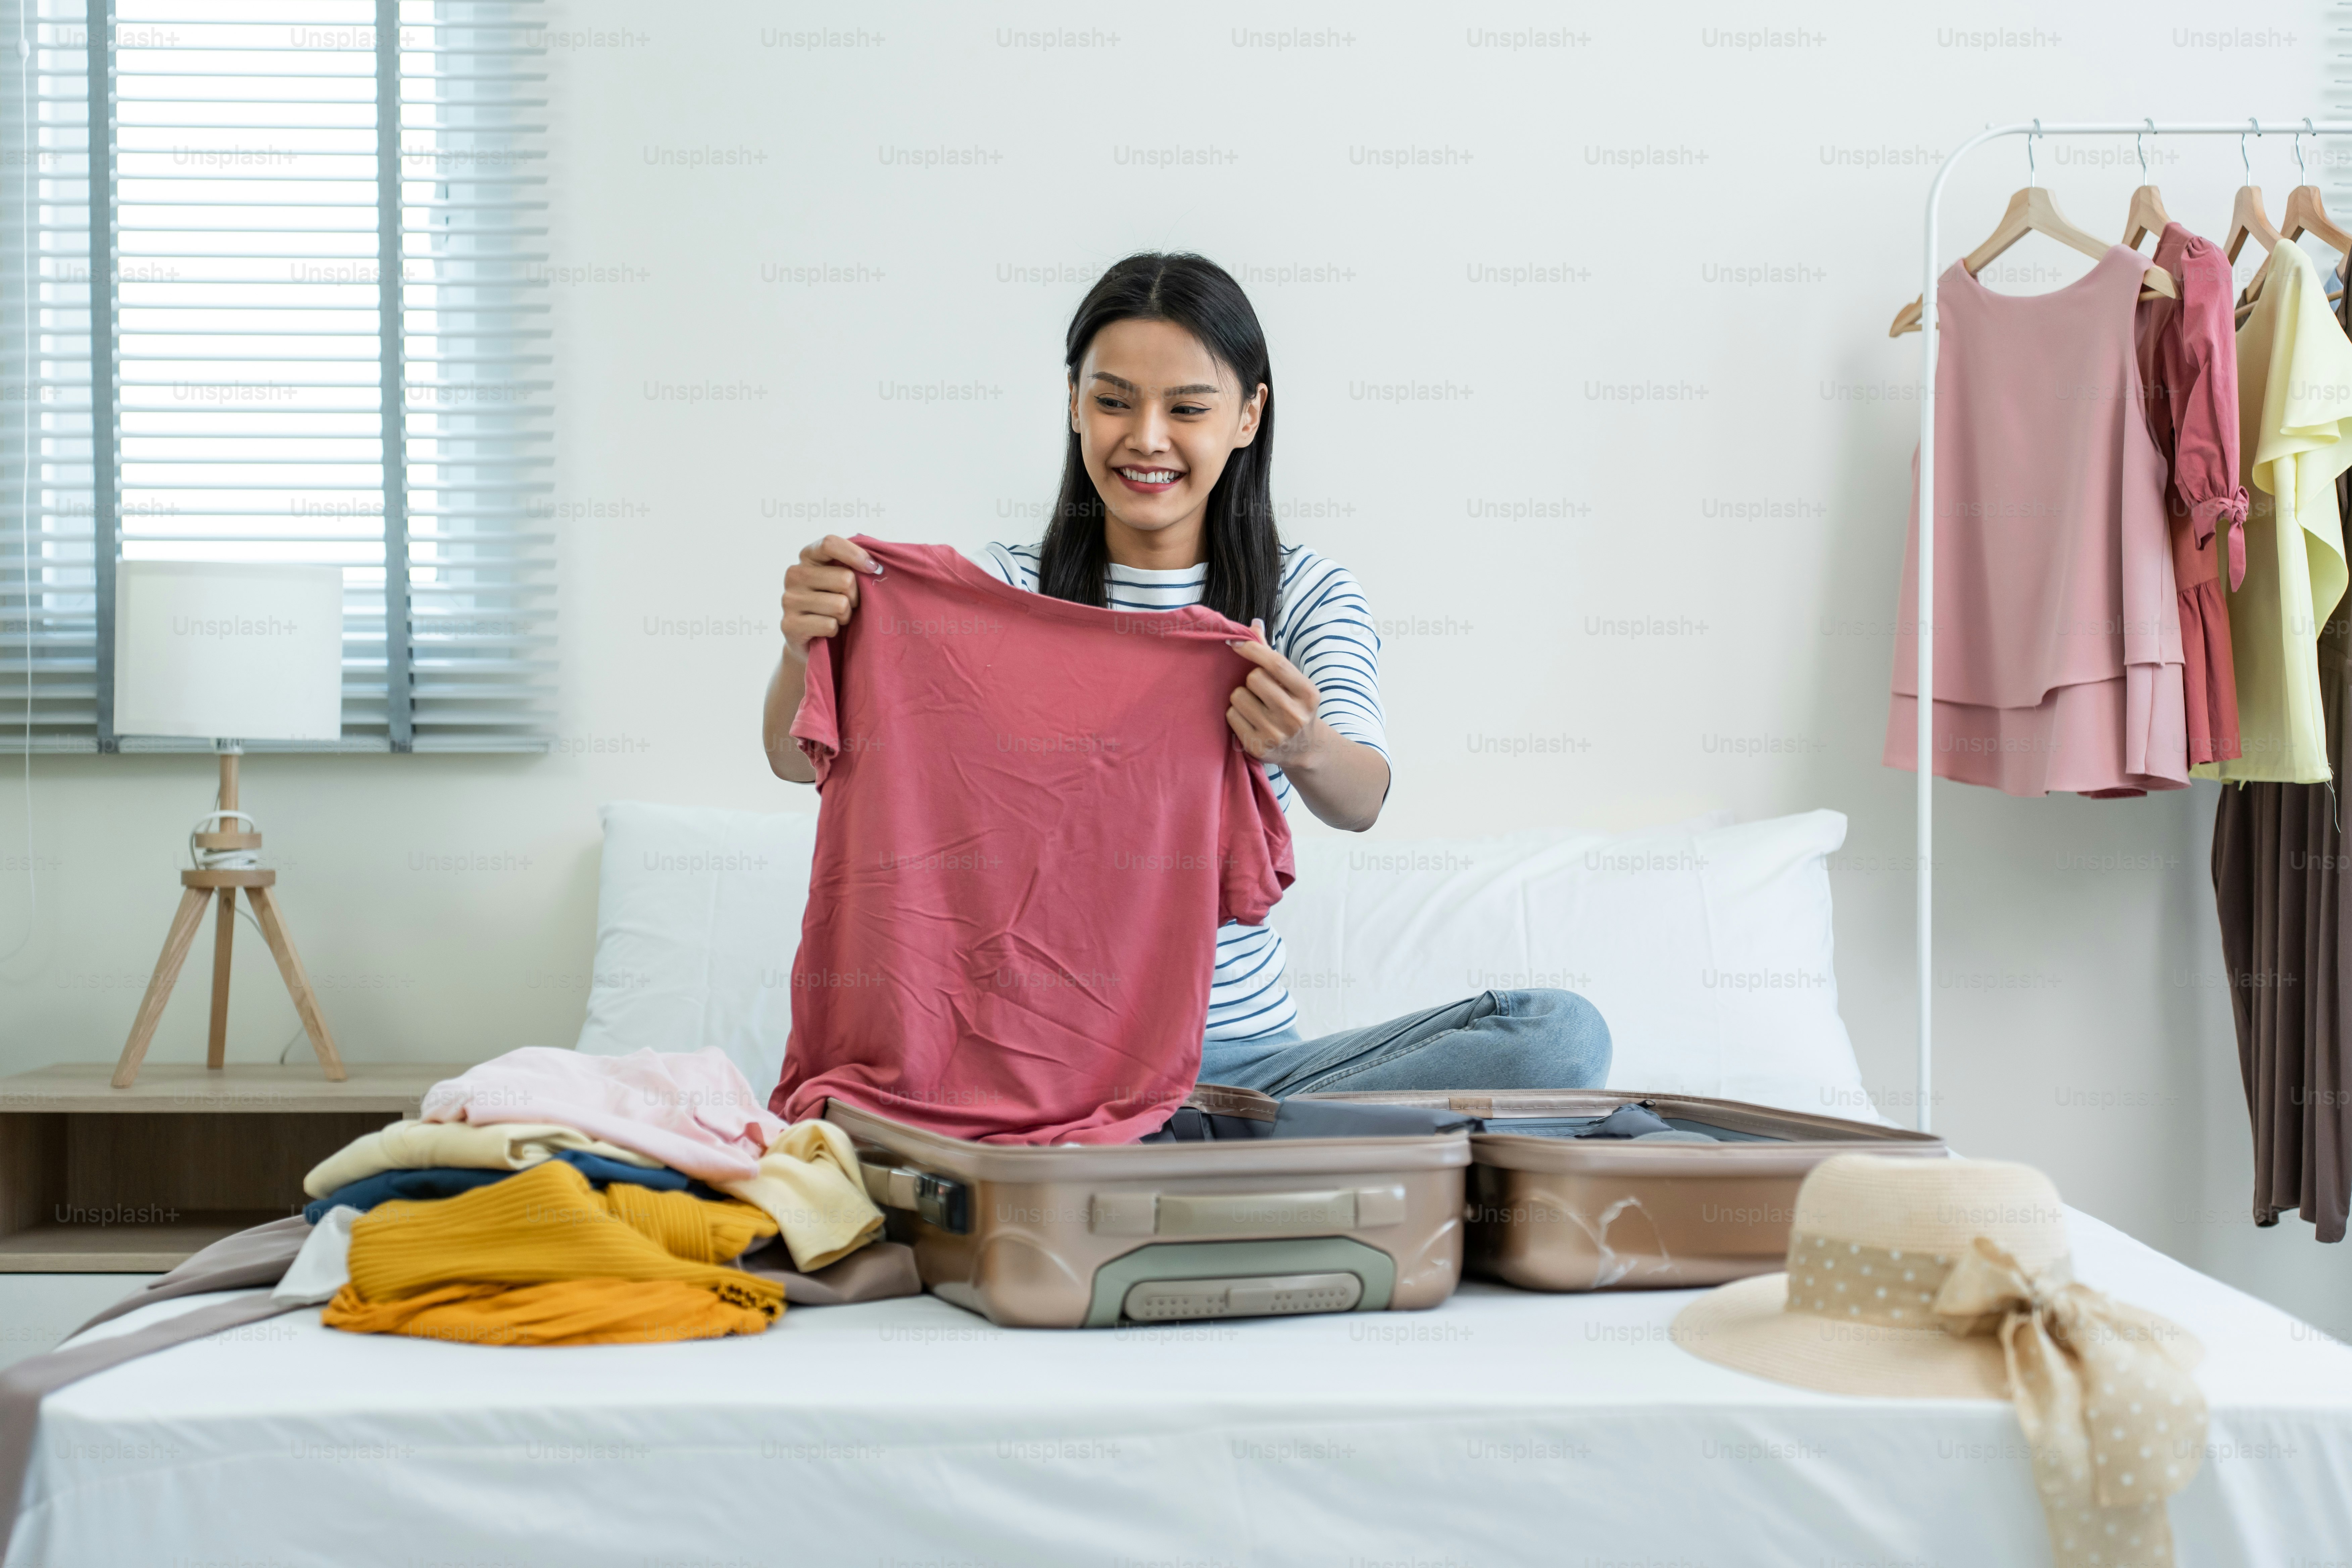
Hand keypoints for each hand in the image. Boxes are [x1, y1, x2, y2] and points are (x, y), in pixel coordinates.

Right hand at [780, 535, 881, 662]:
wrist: (811, 639)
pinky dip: (835, 630)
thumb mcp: (842, 578)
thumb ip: (854, 564)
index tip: (873, 569)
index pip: (829, 544)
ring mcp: (789, 599)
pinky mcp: (789, 624)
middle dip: (855, 596)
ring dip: (846, 615)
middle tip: (849, 603)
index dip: (856, 555)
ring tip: (837, 617)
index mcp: (808, 557)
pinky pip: (830, 625)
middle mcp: (794, 574)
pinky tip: (826, 630)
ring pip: (840, 605)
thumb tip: (876, 565)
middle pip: (844, 579)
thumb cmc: (834, 603)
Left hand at [1226, 618, 1321, 766]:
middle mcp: (1294, 715)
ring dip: (1241, 696)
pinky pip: (1231, 716)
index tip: (1237, 643)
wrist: (1305, 748)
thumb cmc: (1295, 706)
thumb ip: (1271, 654)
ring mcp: (1276, 733)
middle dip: (1251, 679)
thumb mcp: (1293, 682)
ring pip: (1238, 697)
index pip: (1276, 664)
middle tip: (1259, 689)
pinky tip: (1250, 719)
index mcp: (1308, 694)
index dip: (1253, 649)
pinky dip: (1236, 714)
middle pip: (1254, 679)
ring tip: (1255, 705)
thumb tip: (1254, 624)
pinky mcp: (1258, 747)